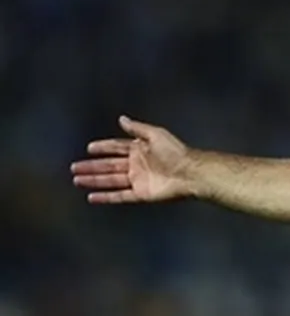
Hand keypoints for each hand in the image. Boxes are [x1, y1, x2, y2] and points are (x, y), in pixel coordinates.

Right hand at [71, 116, 192, 202]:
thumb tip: (121, 119)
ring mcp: (138, 180)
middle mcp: (137, 165)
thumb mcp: (155, 134)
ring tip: (77, 180)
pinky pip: (119, 196)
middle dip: (92, 166)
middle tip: (73, 168)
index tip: (89, 148)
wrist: (190, 173)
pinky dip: (106, 197)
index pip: (117, 147)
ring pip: (110, 180)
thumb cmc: (176, 152)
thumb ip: (137, 128)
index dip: (104, 147)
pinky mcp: (141, 194)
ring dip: (94, 180)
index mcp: (140, 149)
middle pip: (109, 165)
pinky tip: (91, 197)